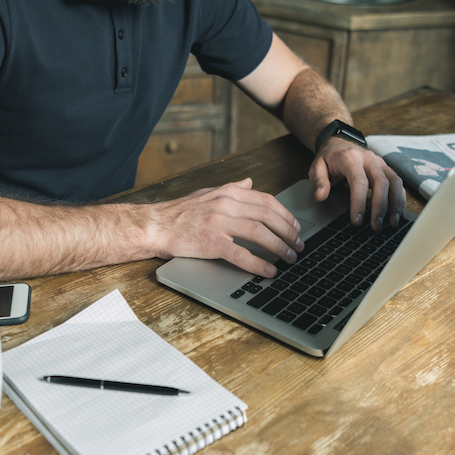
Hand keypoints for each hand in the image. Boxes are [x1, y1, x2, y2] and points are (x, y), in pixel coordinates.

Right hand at [149, 178, 303, 276]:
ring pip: (259, 234)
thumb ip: (230, 188)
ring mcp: (219, 223)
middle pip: (268, 217)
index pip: (266, 201)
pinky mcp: (211, 242)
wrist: (155, 225)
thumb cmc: (179, 212)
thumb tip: (250, 183)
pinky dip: (259, 264)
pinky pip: (241, 254)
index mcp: (228, 192)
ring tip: (290, 258)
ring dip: (279, 247)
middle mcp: (226, 204)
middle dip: (288, 232)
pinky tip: (270, 271)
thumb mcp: (207, 193)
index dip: (285, 215)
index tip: (296, 227)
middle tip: (299, 245)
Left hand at [310, 137, 406, 230]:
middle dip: (380, 206)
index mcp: (351, 158)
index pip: (359, 181)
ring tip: (392, 223)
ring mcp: (380, 163)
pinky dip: (400, 199)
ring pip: (395, 182)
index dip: (359, 202)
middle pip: (381, 182)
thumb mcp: (316, 167)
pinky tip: (398, 214)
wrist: (339, 144)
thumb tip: (321, 196)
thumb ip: (318, 182)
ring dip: (395, 204)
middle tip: (376, 226)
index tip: (357, 221)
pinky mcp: (387, 168)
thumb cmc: (329, 159)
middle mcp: (369, 158)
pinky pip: (398, 183)